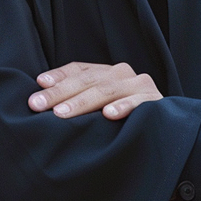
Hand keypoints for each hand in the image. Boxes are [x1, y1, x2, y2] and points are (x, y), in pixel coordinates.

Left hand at [29, 62, 162, 118]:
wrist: (163, 130)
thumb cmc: (121, 122)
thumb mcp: (96, 108)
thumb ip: (76, 101)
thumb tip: (38, 101)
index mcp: (106, 73)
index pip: (78, 70)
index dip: (58, 77)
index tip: (38, 86)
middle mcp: (121, 73)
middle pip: (87, 80)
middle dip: (59, 93)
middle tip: (37, 105)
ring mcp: (139, 85)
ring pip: (107, 89)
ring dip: (83, 102)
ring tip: (62, 113)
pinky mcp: (155, 101)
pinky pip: (138, 102)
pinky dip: (124, 107)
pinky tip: (109, 114)